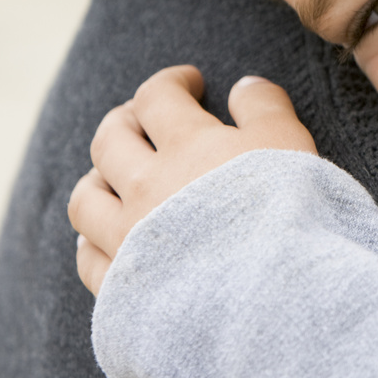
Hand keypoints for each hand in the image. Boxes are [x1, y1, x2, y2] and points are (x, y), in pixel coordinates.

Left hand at [67, 65, 316, 294]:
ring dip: (97, 177)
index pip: (159, 96)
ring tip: (115, 175)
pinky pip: (89, 257)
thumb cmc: (287, 214)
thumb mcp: (291, 144)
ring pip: (86, 198)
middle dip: (126, 119)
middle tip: (145, 119)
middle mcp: (146, 186)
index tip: (189, 82)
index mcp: (188, 144)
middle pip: (111, 139)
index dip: (172, 81)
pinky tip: (105, 238)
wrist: (272, 296)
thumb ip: (266, 107)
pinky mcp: (123, 287)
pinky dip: (92, 240)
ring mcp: (128, 238)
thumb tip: (243, 85)